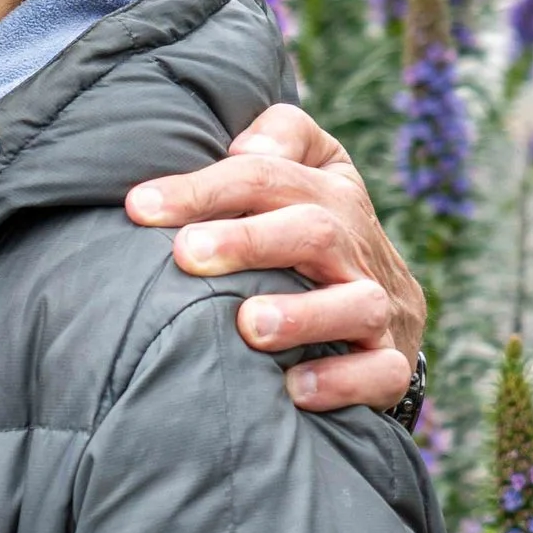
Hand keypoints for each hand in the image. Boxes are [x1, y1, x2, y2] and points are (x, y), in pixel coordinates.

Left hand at [125, 102, 424, 414]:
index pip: (271, 175)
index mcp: (332, 194)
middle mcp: (359, 247)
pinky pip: (382, 373)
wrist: (387, 322)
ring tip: (250, 324)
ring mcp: (381, 310)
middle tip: (187, 253)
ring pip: (361, 305)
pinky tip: (294, 388)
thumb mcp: (303, 176)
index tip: (140, 207)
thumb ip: (276, 144)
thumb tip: (244, 146)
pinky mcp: (391, 366)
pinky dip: (341, 381)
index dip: (206, 186)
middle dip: (250, 239)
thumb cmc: (309, 241)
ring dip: (303, 314)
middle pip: (318, 230)